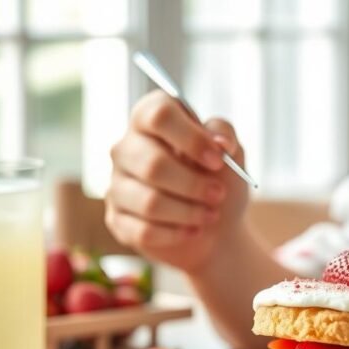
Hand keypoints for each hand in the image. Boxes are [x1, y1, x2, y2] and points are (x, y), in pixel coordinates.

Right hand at [106, 90, 248, 272]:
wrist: (217, 229)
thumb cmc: (219, 182)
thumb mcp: (230, 152)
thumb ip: (224, 134)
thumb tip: (220, 140)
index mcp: (150, 121)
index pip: (158, 114)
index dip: (191, 138)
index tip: (217, 161)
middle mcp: (126, 148)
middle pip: (153, 163)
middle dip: (193, 184)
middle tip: (218, 194)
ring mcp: (118, 185)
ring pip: (149, 202)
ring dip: (188, 212)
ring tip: (210, 215)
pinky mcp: (118, 219)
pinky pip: (143, 230)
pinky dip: (176, 234)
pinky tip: (192, 231)